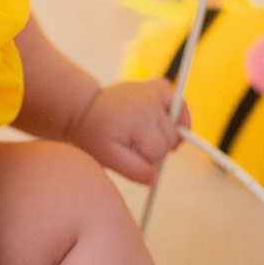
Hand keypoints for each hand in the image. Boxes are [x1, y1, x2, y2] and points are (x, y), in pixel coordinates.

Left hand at [69, 79, 189, 184]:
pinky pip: (179, 102)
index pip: (159, 151)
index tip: (131, 154)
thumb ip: (133, 170)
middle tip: (137, 145)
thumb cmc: (95, 134)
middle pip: (171, 138)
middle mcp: (150, 102)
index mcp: (140, 120)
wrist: (84, 109)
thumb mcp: (109, 157)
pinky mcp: (157, 86)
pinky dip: (179, 114)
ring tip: (147, 136)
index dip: (147, 159)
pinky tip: (167, 123)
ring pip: (177, 124)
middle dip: (157, 147)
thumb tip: (156, 178)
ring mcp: (154, 91)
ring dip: (167, 134)